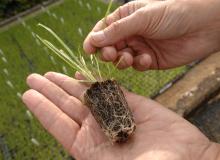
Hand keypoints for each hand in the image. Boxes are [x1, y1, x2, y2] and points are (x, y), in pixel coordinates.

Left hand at [22, 72, 219, 159]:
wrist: (189, 159)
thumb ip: (94, 159)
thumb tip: (76, 155)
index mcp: (90, 148)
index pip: (59, 125)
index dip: (43, 109)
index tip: (28, 95)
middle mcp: (99, 129)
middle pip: (68, 106)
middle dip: (50, 91)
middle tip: (34, 78)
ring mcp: (115, 114)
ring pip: (84, 95)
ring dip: (67, 84)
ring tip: (50, 74)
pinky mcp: (132, 103)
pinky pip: (109, 90)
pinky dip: (94, 82)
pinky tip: (80, 76)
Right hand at [83, 0, 219, 70]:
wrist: (203, 26)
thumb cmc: (174, 13)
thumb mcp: (142, 17)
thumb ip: (117, 30)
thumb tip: (93, 38)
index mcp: (127, 17)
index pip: (104, 29)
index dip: (94, 39)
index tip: (88, 50)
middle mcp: (131, 33)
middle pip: (110, 46)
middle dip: (107, 52)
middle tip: (109, 54)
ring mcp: (140, 47)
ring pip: (121, 58)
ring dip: (122, 60)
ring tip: (129, 57)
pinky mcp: (149, 60)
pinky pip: (137, 65)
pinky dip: (139, 64)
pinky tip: (147, 59)